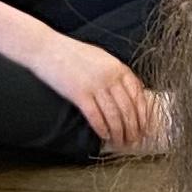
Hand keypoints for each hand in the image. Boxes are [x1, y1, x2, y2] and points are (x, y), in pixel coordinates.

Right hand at [29, 31, 159, 152]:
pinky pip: (95, 116)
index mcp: (118, 67)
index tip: (145, 127)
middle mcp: (110, 76)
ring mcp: (95, 85)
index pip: (138, 95)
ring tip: (120, 142)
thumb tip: (129, 93)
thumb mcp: (101, 58)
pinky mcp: (79, 93)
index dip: (143, 115)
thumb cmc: (73, 53)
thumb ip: (116, 73)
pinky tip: (104, 136)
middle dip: (133, 129)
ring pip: (114, 116)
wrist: (46, 48)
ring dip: (119, 133)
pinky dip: (102, 129)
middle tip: (134, 141)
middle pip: (128, 109)